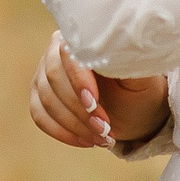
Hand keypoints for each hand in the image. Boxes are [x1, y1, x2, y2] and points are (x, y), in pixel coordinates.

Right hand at [28, 30, 168, 150]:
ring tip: (101, 138)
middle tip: (104, 129)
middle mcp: (56, 51)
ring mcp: (44, 74)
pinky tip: (85, 141)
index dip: (78, 80)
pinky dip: (61, 132)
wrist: (134, 110)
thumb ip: (126, 63)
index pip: (68, 54)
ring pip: (47, 99)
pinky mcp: (39, 96)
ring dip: (74, 124)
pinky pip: (39, 115)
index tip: (94, 105)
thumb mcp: (140, 78)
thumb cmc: (139, 89)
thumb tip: (114, 54)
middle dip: (79, 109)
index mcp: (82, 39)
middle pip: (53, 78)